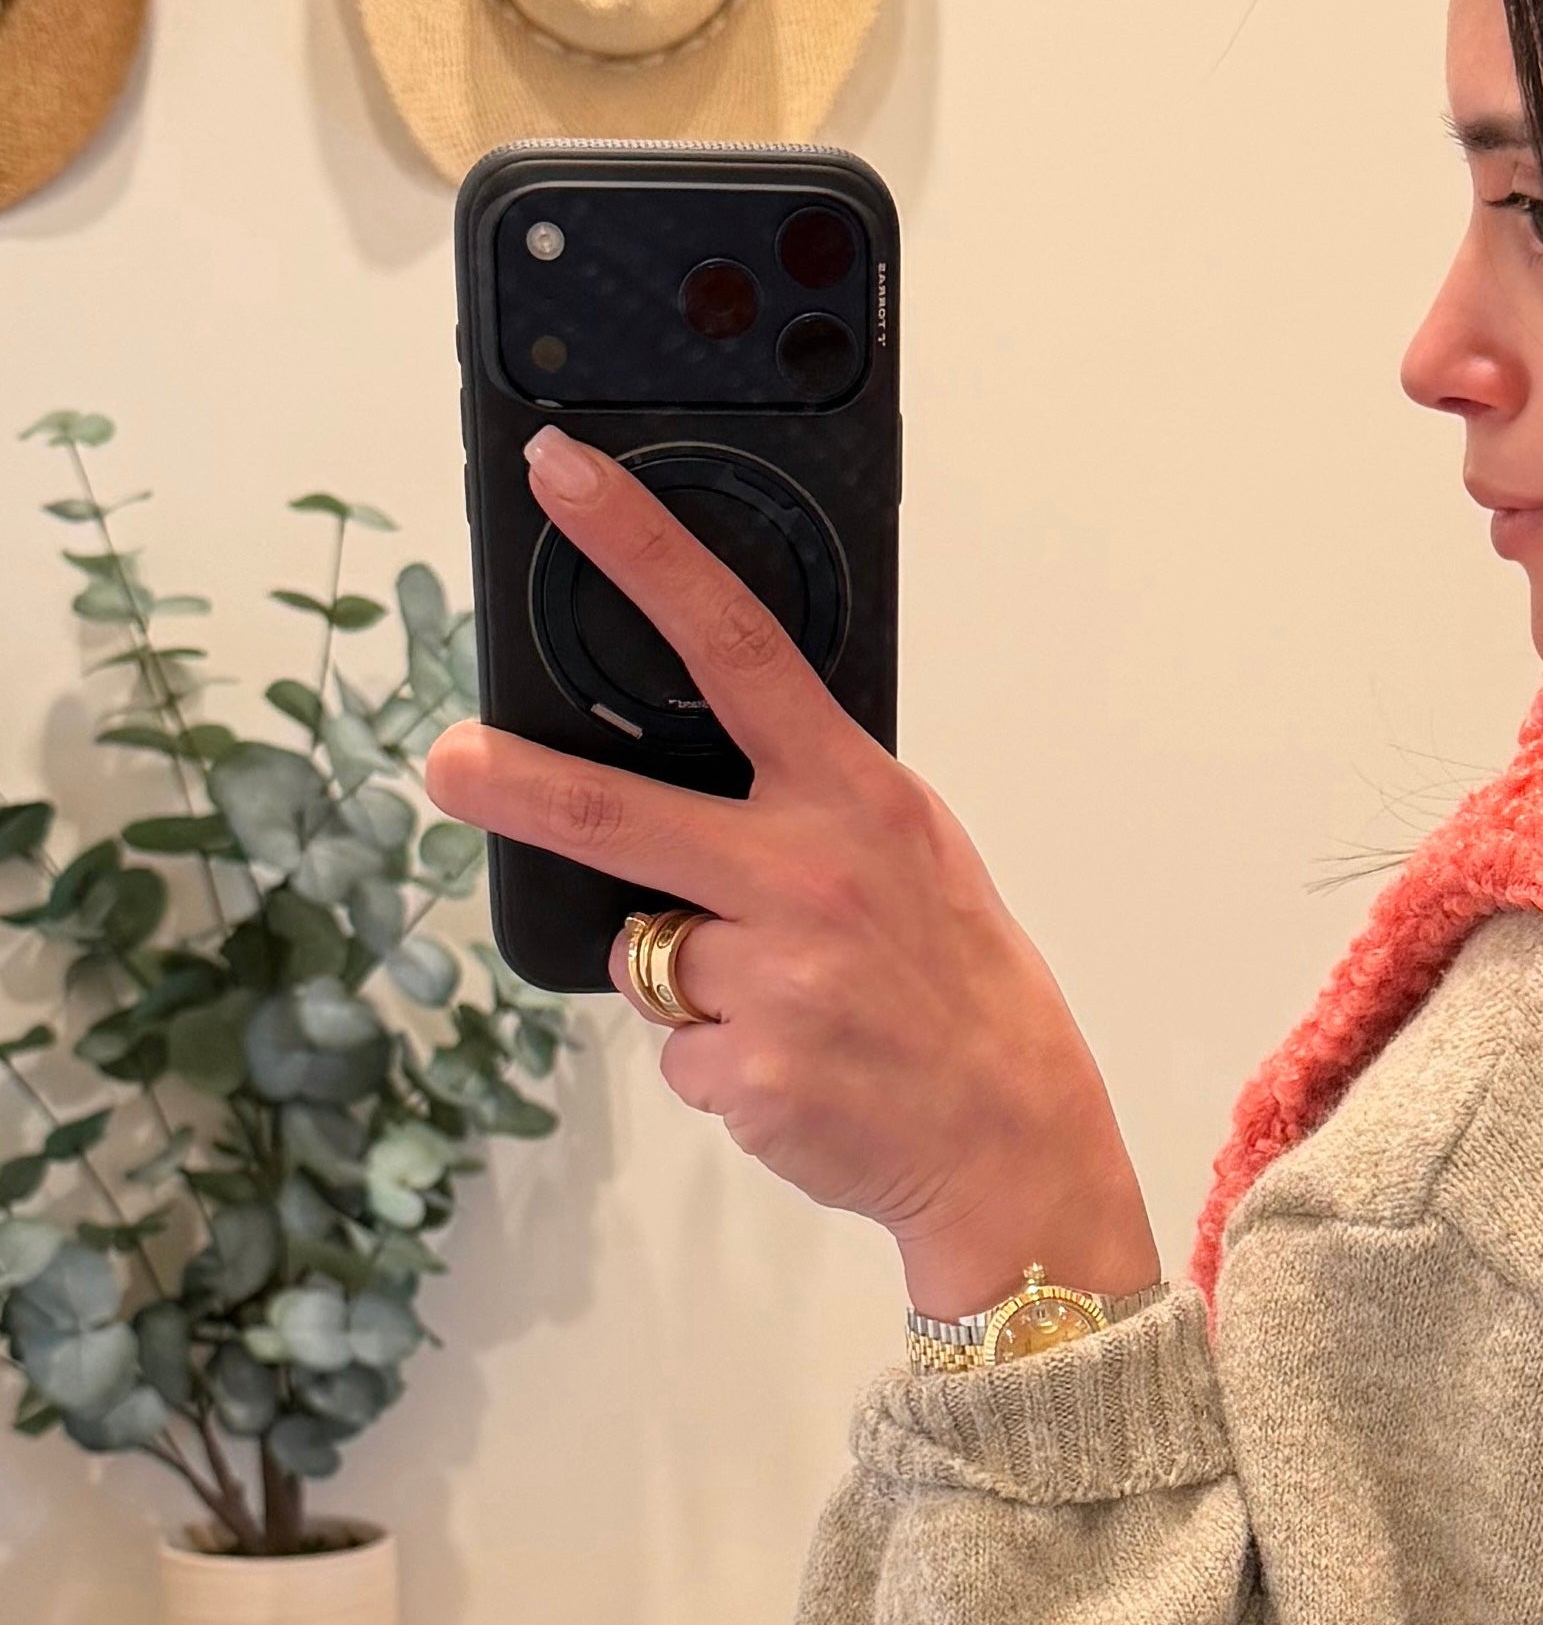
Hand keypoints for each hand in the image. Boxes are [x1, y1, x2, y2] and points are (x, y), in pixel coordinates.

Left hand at [424, 429, 1158, 1314]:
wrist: (1012, 1144)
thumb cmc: (963, 989)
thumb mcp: (915, 856)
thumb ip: (815, 802)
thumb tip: (696, 764)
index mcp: (857, 798)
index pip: (737, 645)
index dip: (643, 552)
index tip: (564, 480)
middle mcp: (810, 876)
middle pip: (621, 811)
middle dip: (517, 784)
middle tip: (446, 762)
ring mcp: (774, 978)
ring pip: (648, 954)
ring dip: (692, 982)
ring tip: (794, 1008)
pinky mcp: (746, 1070)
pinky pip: (678, 1051)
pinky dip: (721, 1062)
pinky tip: (797, 1069)